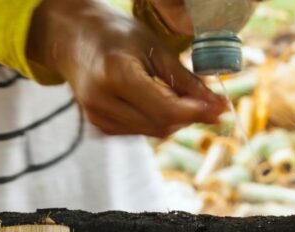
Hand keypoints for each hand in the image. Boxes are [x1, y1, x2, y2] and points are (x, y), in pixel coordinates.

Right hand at [27, 0, 225, 137]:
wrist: (72, 38)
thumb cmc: (116, 35)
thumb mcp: (154, 48)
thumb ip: (186, 81)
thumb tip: (218, 106)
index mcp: (115, 73)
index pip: (166, 109)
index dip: (197, 113)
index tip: (222, 109)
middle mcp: (102, 100)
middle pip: (162, 125)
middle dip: (188, 116)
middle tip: (205, 101)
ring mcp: (98, 117)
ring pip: (154, 132)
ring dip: (174, 119)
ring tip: (176, 95)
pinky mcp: (100, 128)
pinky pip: (141, 132)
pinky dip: (156, 120)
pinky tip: (152, 100)